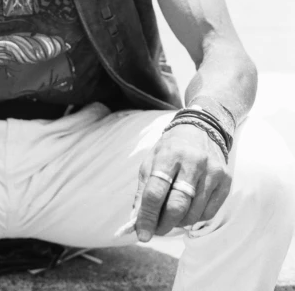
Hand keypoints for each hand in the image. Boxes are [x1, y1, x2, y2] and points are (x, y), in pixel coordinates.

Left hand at [134, 123, 231, 241]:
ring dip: (179, 223)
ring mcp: (212, 171)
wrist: (201, 128)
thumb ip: (143, 189)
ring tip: (172, 218)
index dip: (148, 217)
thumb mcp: (151, 160)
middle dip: (164, 224)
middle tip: (156, 231)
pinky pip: (209, 212)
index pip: (156, 192)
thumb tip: (137, 220)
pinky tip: (189, 209)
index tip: (142, 234)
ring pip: (194, 213)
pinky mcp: (225, 180)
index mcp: (169, 154)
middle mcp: (192, 162)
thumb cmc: (171, 148)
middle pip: (177, 205)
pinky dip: (195, 218)